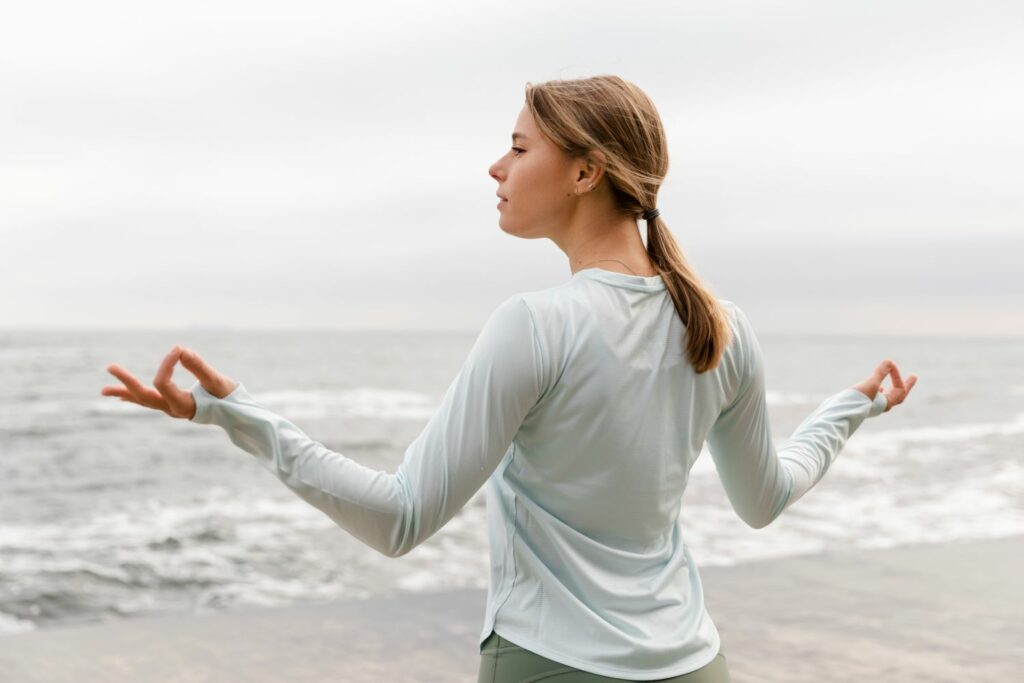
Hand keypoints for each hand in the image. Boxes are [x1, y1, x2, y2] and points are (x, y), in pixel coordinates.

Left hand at [101, 345, 236, 419]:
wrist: (236, 414)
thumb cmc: (229, 397)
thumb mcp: (216, 381)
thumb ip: (198, 366)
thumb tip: (180, 350)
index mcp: (183, 405)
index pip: (163, 383)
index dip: (167, 364)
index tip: (179, 349)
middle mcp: (172, 410)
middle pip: (144, 396)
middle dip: (126, 381)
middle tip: (110, 367)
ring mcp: (170, 409)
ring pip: (142, 401)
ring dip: (124, 392)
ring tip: (103, 390)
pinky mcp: (172, 406)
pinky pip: (149, 402)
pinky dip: (134, 397)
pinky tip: (121, 396)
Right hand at [851, 359, 916, 412]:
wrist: (842, 413)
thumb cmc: (858, 400)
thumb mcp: (871, 384)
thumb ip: (880, 373)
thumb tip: (889, 361)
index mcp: (888, 403)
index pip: (899, 387)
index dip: (897, 375)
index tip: (889, 364)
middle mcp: (883, 406)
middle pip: (899, 395)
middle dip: (906, 385)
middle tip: (913, 377)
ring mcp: (874, 405)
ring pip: (888, 396)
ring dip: (893, 388)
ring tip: (894, 384)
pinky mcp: (865, 404)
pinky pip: (878, 397)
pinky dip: (880, 391)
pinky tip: (878, 389)